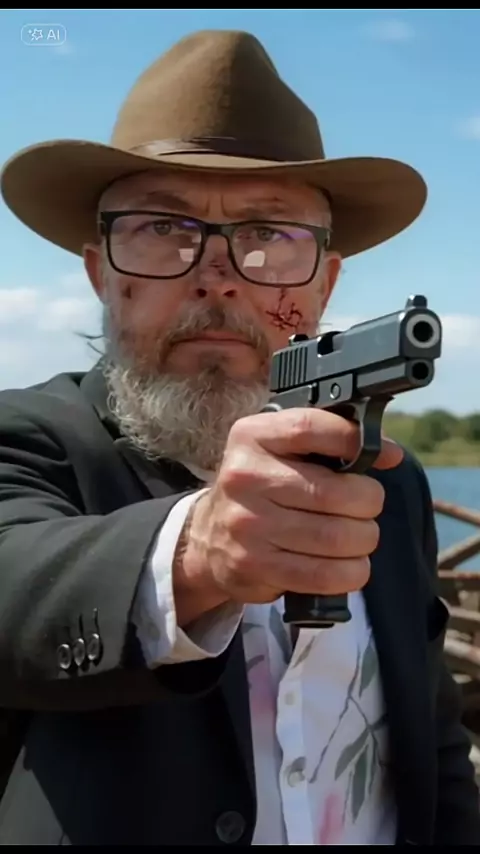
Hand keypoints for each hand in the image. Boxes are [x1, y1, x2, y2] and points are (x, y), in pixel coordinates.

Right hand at [180, 407, 402, 608]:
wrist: (209, 535)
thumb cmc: (261, 485)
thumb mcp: (280, 448)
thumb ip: (329, 440)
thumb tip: (389, 454)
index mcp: (252, 436)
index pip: (310, 428)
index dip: (354, 441)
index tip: (381, 455)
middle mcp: (245, 477)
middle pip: (334, 492)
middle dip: (368, 502)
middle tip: (366, 506)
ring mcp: (248, 524)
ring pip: (336, 537)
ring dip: (363, 539)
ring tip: (358, 535)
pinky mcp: (256, 565)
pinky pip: (324, 574)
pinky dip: (350, 571)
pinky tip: (349, 563)